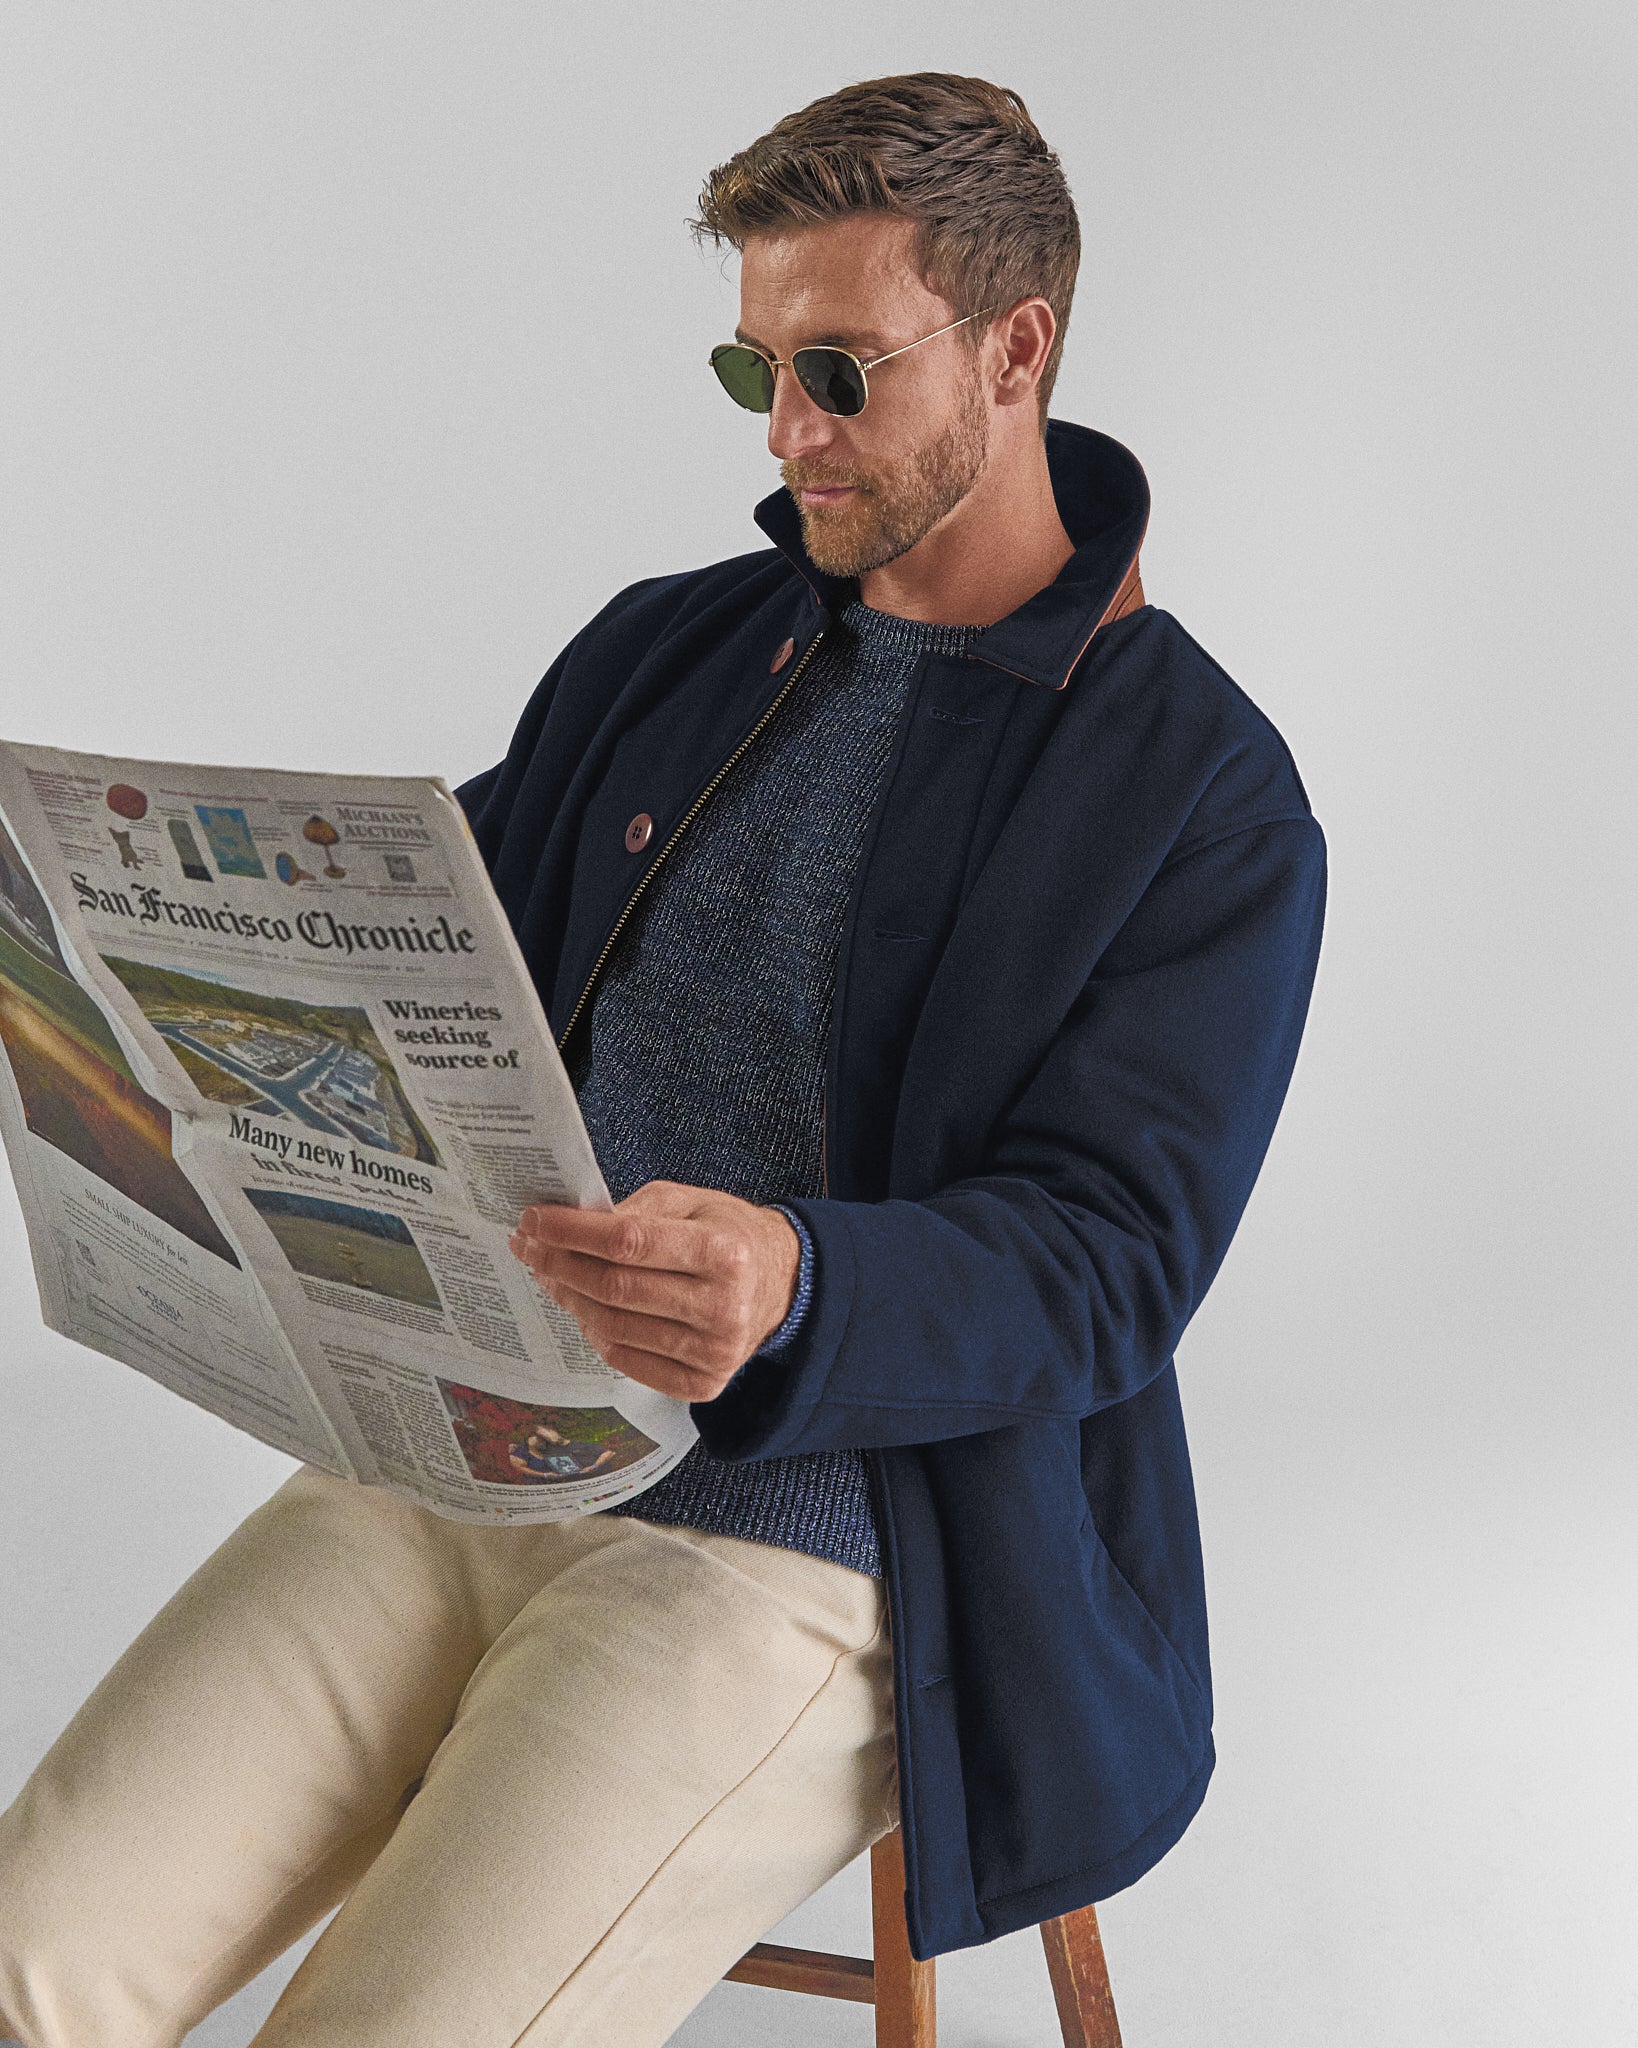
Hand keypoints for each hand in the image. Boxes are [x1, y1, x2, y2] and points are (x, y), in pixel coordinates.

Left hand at [508, 1180, 800, 1402]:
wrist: (782, 1283)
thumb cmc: (729, 1235)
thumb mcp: (692, 1201)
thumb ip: (636, 1211)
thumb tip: (571, 1226)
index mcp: (723, 1251)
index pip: (628, 1242)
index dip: (572, 1232)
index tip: (535, 1220)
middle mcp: (722, 1306)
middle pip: (615, 1288)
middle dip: (560, 1264)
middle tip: (529, 1247)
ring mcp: (714, 1351)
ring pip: (614, 1328)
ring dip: (570, 1299)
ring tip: (551, 1275)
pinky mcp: (704, 1383)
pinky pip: (628, 1362)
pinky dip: (597, 1335)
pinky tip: (585, 1310)